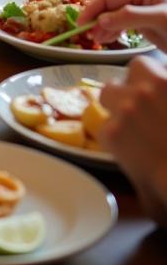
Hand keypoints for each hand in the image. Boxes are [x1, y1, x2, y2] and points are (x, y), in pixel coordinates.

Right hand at [78, 0, 166, 51]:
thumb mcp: (160, 20)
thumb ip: (130, 17)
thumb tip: (101, 20)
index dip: (92, 10)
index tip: (80, 26)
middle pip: (108, 5)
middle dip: (97, 20)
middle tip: (89, 37)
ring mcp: (138, 6)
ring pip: (111, 15)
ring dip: (102, 27)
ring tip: (97, 41)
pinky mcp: (140, 20)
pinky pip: (119, 22)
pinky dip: (111, 31)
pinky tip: (107, 39)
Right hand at [99, 55, 166, 225]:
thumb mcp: (149, 199)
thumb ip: (138, 184)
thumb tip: (138, 187)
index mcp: (112, 135)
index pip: (104, 122)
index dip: (119, 127)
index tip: (133, 134)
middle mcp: (125, 107)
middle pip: (111, 89)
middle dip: (124, 98)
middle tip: (146, 110)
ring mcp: (150, 91)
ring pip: (139, 66)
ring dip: (147, 76)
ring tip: (161, 91)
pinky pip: (166, 65)